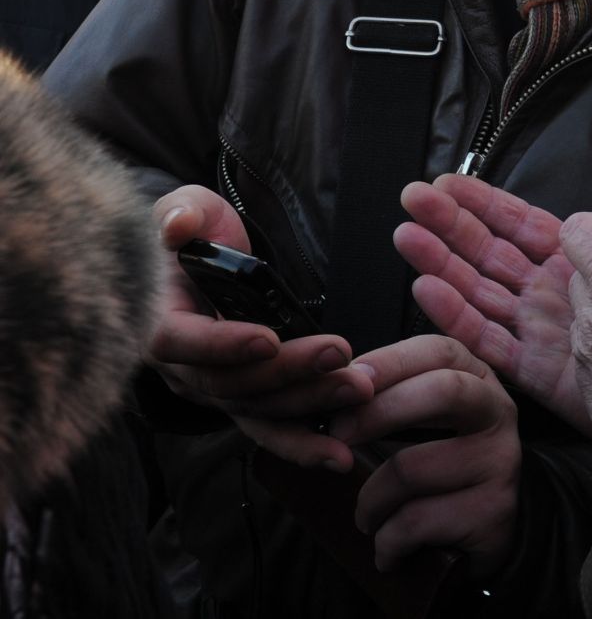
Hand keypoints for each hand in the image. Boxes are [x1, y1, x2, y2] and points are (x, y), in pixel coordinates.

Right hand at [149, 184, 373, 469]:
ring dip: (310, 405)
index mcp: (157, 323)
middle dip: (288, 373)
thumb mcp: (183, 210)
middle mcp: (183, 367)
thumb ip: (180, 215)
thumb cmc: (191, 232)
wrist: (200, 259)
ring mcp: (215, 388)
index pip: (182, 344)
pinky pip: (271, 427)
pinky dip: (304, 444)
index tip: (267, 340)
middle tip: (340, 357)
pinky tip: (342, 457)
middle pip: (232, 383)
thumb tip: (178, 227)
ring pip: (259, 409)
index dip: (221, 346)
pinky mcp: (244, 399)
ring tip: (359, 390)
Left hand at [328, 335, 519, 575]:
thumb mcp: (430, 419)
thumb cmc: (444, 466)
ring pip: (412, 468)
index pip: (440, 351)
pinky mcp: (493, 510)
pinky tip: (387, 548)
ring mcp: (500, 460)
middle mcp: (497, 412)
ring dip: (371, 500)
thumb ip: (395, 392)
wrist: (490, 531)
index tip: (351, 377)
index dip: (393, 360)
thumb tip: (334, 385)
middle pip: (442, 391)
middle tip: (337, 435)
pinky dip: (387, 540)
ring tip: (366, 516)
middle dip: (378, 411)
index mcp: (478, 378)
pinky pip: (416, 521)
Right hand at [395, 147, 591, 435]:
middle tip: (412, 197)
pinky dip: (454, 316)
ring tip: (405, 235)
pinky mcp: (532, 370)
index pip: (519, 224)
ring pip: (477, 290)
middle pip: (487, 252)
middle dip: (449, 224)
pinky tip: (426, 289)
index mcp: (574, 261)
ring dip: (440, 262)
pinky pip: (486, 340)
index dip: (483, 202)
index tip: (448, 181)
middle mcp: (547, 292)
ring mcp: (535, 330)